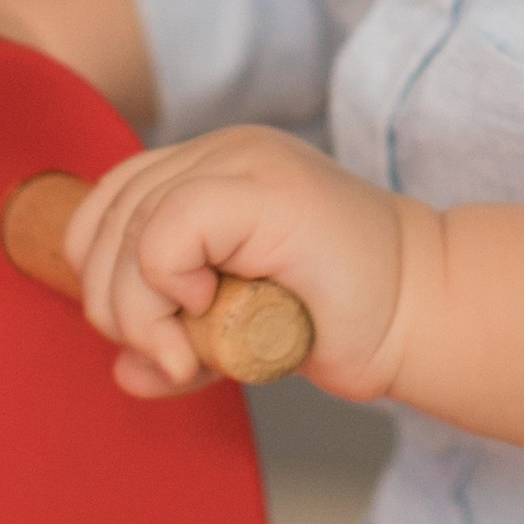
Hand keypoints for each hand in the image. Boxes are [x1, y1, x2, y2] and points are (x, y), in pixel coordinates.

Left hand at [62, 129, 421, 403]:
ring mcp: (244, 161)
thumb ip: (172, 341)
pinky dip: (166, 286)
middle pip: (109, 219)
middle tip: (165, 357)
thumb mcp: (231, 331)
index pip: (108, 205)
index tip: (150, 337)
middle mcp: (222, 151)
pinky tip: (206, 314)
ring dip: (139, 310)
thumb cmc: (339, 319)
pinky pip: (168, 230)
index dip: (101, 275)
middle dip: (115, 306)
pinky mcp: (264, 189)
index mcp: (210, 168)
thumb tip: (123, 372)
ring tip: (185, 354)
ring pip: (132, 226)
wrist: (422, 313)